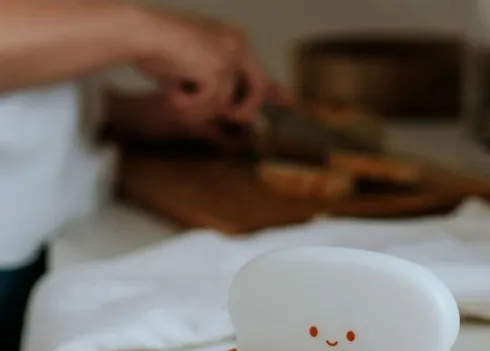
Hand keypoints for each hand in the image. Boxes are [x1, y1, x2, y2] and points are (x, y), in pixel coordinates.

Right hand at [133, 7, 288, 123]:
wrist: (139, 32)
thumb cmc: (157, 48)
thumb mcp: (192, 67)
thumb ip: (215, 86)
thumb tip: (230, 111)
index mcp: (233, 39)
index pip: (260, 71)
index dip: (275, 90)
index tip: (291, 101)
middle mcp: (237, 44)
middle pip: (257, 88)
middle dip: (246, 110)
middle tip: (234, 119)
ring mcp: (230, 56)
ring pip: (225, 105)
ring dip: (198, 109)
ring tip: (177, 95)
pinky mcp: (220, 69)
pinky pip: (211, 105)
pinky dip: (189, 106)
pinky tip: (174, 92)